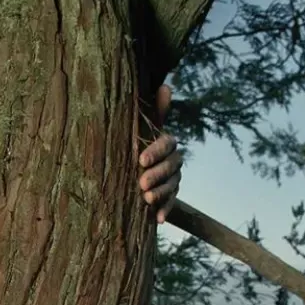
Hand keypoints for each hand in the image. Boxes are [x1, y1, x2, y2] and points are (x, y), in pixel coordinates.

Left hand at [139, 84, 182, 223]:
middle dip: (157, 174)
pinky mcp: (170, 197)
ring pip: (173, 185)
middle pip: (172, 166)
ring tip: (146, 198)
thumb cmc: (135, 145)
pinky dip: (165, 211)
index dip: (156, 151)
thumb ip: (154, 113)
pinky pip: (171, 204)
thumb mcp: (140, 130)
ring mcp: (174, 179)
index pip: (167, 144)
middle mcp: (174, 160)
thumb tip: (166, 85)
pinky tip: (157, 219)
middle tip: (141, 182)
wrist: (130, 173)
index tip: (140, 159)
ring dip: (161, 192)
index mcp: (166, 143)